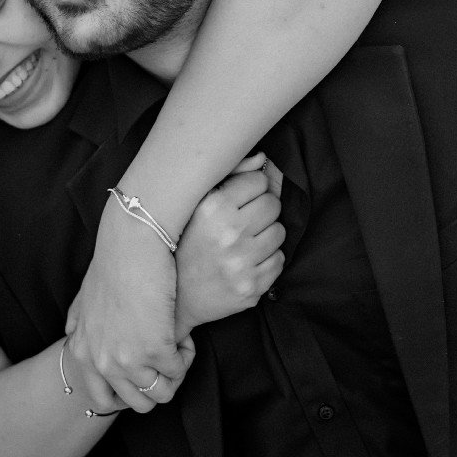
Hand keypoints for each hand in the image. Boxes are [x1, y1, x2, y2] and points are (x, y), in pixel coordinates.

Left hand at [63, 193, 193, 415]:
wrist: (132, 243)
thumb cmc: (112, 262)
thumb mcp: (83, 298)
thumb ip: (78, 322)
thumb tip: (72, 333)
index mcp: (82, 353)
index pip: (102, 401)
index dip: (128, 393)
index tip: (142, 373)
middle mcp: (101, 362)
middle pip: (138, 403)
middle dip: (156, 386)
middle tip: (165, 358)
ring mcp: (128, 360)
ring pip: (162, 393)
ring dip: (174, 371)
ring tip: (176, 343)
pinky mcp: (155, 350)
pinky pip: (179, 370)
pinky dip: (186, 355)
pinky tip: (183, 333)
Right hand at [176, 153, 285, 332]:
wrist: (177, 298)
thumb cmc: (188, 244)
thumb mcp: (198, 205)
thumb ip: (231, 175)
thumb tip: (263, 159)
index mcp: (212, 208)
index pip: (258, 181)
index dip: (251, 189)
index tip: (241, 199)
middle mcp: (228, 235)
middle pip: (273, 205)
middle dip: (262, 211)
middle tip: (245, 221)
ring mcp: (241, 263)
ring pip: (280, 232)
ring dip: (266, 235)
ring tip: (245, 242)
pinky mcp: (252, 287)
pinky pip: (280, 260)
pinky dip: (268, 260)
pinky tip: (248, 261)